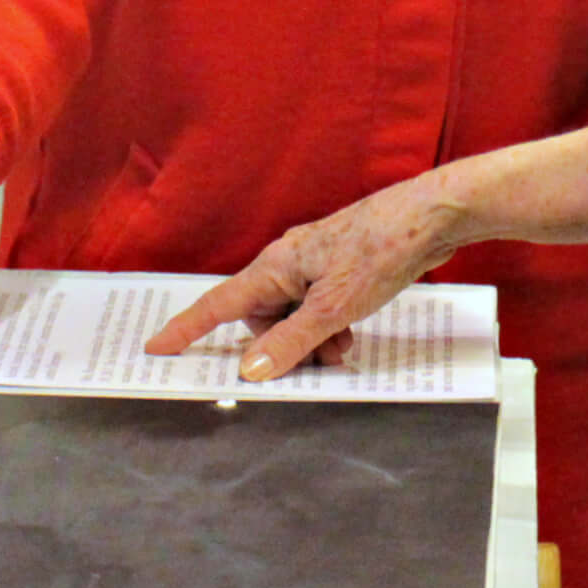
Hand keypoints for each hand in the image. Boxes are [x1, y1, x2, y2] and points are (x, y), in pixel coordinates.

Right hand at [144, 172, 473, 380]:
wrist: (431, 218)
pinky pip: (319, 311)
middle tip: (316, 362)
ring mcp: (315, 266)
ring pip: (294, 319)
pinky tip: (352, 334)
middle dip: (281, 348)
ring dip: (312, 342)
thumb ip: (290, 341)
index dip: (186, 329)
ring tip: (342, 348)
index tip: (156, 348)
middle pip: (262, 321)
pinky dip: (330, 329)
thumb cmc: (380, 250)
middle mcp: (288, 264)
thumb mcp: (333, 307)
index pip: (219, 305)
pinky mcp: (340, 271)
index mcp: (275, 266)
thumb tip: (249, 369)